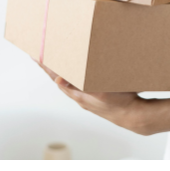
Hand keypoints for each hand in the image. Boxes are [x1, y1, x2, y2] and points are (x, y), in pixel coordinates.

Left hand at [35, 59, 155, 135]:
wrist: (134, 115)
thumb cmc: (119, 104)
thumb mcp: (100, 92)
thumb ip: (81, 86)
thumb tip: (59, 80)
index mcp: (78, 94)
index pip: (56, 77)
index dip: (46, 66)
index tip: (35, 55)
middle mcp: (80, 95)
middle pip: (60, 77)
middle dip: (50, 66)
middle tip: (40, 55)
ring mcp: (88, 96)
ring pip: (70, 80)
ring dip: (62, 69)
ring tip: (55, 60)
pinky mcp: (96, 94)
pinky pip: (80, 82)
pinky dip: (75, 74)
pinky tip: (78, 69)